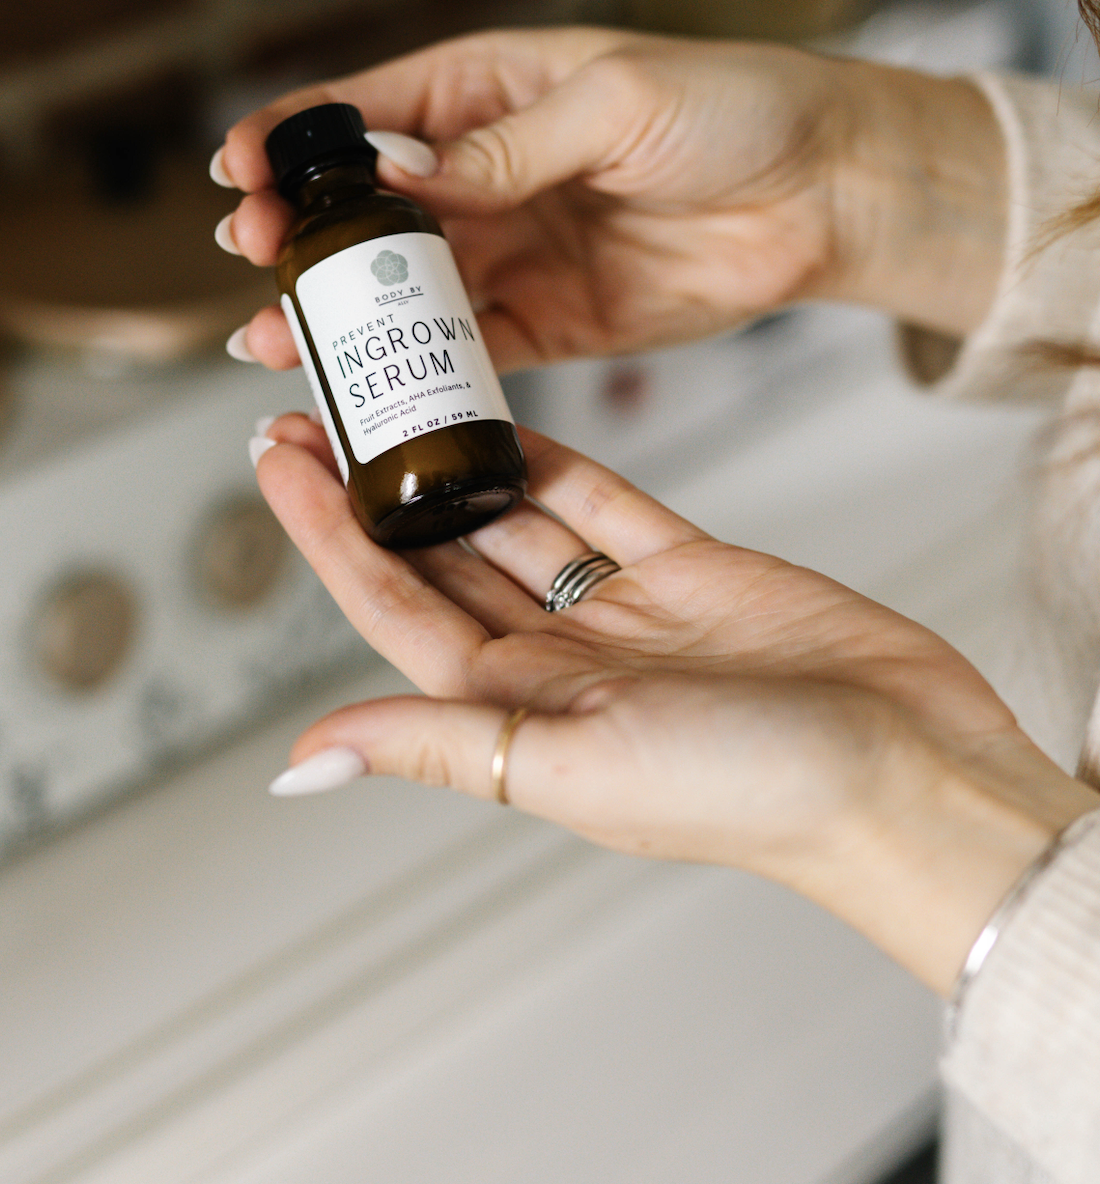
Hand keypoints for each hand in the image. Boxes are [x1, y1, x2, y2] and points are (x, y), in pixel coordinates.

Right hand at [217, 27, 1004, 375]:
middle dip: (299, 235)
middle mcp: (486, 171)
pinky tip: (367, 380)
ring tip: (273, 340)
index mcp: (489, 89)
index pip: (364, 111)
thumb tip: (399, 173)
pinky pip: (467, 346)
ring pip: (401, 286)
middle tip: (252, 260)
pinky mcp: (550, 318)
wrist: (823, 190)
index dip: (291, 138)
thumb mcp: (615, 103)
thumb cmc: (734, 109)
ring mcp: (513, 248)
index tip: (237, 170)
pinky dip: (416, 367)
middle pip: (365, 208)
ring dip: (336, 312)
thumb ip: (505, 148)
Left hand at [253, 416, 1096, 994]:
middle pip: (441, 556)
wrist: (906, 772)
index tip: (276, 459)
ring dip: (455, 462)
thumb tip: (304, 759)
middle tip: (312, 400)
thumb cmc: (754, 798)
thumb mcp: (575, 765)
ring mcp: (623, 614)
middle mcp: (559, 663)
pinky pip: (600, 502)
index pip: (395, 607)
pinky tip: (506, 413)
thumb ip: (442, 744)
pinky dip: (554, 459)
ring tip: (393, 385)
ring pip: (516, 519)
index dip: (330, 533)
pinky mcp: (688, 572)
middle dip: (374, 486)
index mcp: (518, 713)